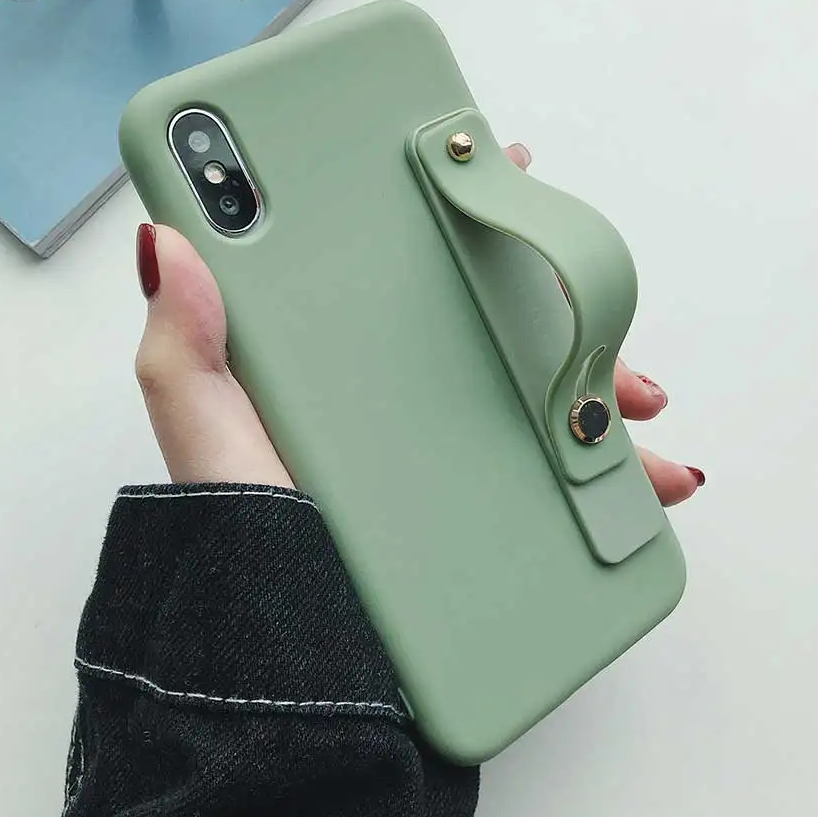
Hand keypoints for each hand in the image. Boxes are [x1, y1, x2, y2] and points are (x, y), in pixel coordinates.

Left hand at [134, 145, 704, 504]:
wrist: (298, 654)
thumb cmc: (247, 540)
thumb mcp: (208, 438)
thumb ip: (184, 347)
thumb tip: (166, 239)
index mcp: (345, 356)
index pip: (406, 260)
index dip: (454, 206)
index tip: (499, 163)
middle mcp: (407, 393)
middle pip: (496, 317)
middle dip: (554, 295)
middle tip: (585, 291)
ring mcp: (455, 448)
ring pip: (547, 387)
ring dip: (603, 381)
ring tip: (637, 398)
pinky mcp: (490, 505)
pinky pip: (566, 470)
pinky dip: (617, 469)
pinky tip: (651, 475)